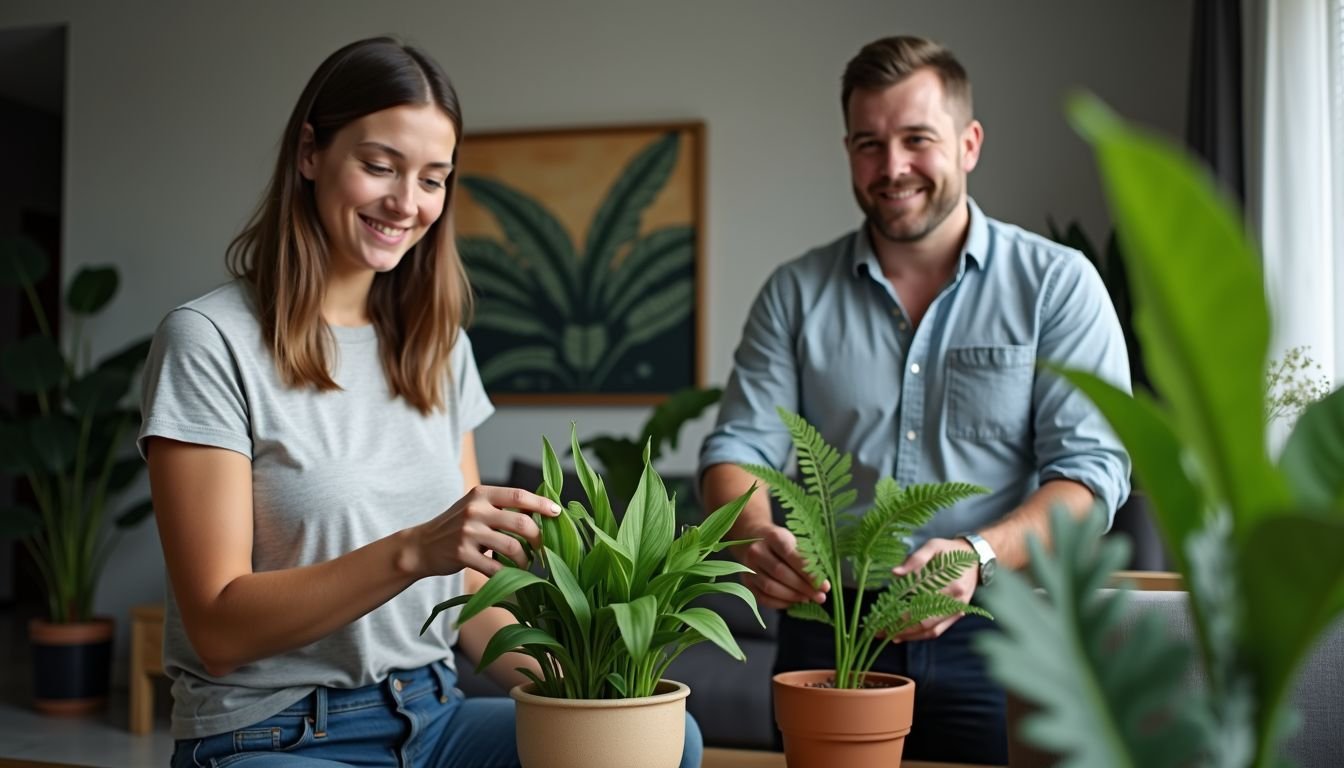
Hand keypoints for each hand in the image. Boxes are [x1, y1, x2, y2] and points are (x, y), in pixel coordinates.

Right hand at [409, 486, 561, 576]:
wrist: (421, 546)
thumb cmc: (457, 527)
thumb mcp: (476, 508)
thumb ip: (501, 507)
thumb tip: (541, 511)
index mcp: (482, 494)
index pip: (519, 495)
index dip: (541, 504)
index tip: (557, 512)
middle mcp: (475, 510)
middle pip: (521, 523)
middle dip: (539, 538)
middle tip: (543, 548)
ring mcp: (467, 532)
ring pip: (512, 547)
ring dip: (525, 560)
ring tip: (526, 564)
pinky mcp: (462, 554)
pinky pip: (494, 567)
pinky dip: (507, 574)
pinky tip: (510, 576)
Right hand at [733, 523, 828, 609]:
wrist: (752, 538)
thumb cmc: (781, 542)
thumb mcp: (795, 541)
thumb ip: (808, 561)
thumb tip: (822, 586)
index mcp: (772, 536)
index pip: (791, 555)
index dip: (808, 573)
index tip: (824, 586)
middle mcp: (756, 551)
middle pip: (780, 572)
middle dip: (803, 588)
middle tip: (819, 597)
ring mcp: (748, 567)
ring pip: (770, 587)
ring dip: (792, 597)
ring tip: (807, 599)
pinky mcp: (745, 581)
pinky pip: (762, 597)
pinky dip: (780, 603)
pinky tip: (793, 602)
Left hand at [886, 537, 977, 641]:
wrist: (976, 558)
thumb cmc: (951, 551)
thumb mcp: (934, 546)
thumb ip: (915, 559)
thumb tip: (895, 573)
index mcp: (950, 583)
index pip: (919, 603)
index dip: (899, 612)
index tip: (881, 615)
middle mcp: (955, 601)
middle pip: (924, 622)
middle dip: (900, 628)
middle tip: (879, 631)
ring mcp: (957, 611)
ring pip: (931, 630)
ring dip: (909, 636)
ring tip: (888, 636)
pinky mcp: (956, 615)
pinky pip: (938, 630)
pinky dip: (921, 635)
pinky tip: (905, 635)